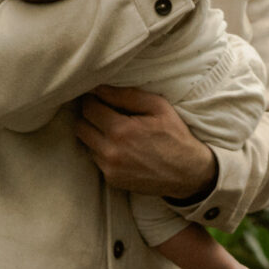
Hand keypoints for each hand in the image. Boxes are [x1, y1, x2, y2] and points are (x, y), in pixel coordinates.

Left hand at [73, 86, 216, 199]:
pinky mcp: (112, 180)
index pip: (89, 108)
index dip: (92, 98)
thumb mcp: (158, 107)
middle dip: (89, 115)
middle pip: (80, 126)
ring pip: (85, 143)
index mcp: (121, 130)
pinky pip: (95, 159)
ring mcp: (109, 169)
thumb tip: (100, 88)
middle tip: (103, 110)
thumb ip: (127, 95)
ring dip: (94, 133)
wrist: (188, 173)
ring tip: (113, 128)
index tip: (99, 95)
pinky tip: (120, 146)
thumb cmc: (175, 136)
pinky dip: (102, 149)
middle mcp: (110, 152)